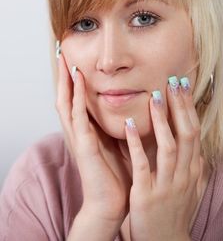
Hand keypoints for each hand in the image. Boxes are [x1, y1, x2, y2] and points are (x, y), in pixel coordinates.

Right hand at [56, 53, 130, 223]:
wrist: (111, 202)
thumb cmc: (116, 172)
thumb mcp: (117, 141)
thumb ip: (117, 123)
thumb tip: (130, 104)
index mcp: (85, 131)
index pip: (74, 99)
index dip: (72, 79)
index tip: (74, 58)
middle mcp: (78, 132)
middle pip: (65, 97)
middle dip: (63, 75)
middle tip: (62, 51)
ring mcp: (78, 138)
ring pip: (66, 103)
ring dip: (65, 81)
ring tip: (66, 60)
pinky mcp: (84, 146)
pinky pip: (78, 117)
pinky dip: (76, 97)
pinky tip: (78, 81)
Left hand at [125, 77, 202, 240]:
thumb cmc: (172, 210)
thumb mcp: (187, 186)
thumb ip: (190, 165)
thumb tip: (193, 146)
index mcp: (191, 169)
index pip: (193, 132)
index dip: (188, 108)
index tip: (182, 85)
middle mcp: (184, 174)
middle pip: (186, 134)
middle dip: (181, 106)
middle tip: (174, 81)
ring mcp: (166, 184)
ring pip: (168, 146)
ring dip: (162, 120)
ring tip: (155, 96)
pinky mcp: (146, 194)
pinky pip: (142, 165)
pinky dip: (136, 143)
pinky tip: (129, 125)